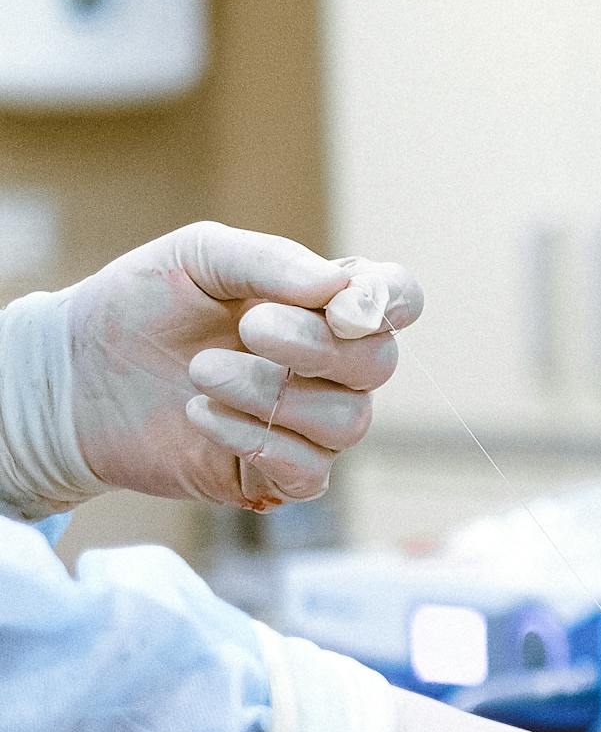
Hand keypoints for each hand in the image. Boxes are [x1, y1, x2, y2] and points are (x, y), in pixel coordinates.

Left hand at [67, 221, 422, 508]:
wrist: (70, 377)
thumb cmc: (137, 307)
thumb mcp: (195, 257)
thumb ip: (268, 259)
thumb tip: (338, 286)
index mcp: (323, 304)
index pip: (399, 299)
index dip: (389, 303)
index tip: (342, 306)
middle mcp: (330, 365)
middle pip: (379, 363)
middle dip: (315, 345)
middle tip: (247, 327)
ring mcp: (309, 423)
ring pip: (348, 421)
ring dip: (273, 393)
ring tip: (201, 373)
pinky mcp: (277, 474)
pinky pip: (308, 470)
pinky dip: (256, 439)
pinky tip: (201, 415)